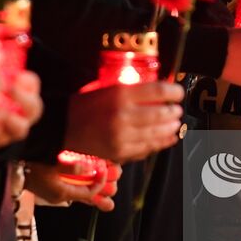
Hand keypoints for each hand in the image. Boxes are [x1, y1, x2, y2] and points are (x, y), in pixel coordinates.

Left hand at [0, 69, 43, 151]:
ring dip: (13, 122)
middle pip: (35, 107)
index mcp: (21, 91)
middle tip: (10, 89)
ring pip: (22, 129)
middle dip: (24, 98)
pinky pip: (0, 142)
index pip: (33, 84)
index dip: (27, 80)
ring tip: (3, 114)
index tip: (15, 76)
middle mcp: (21, 112)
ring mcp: (10, 128)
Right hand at [25, 159, 122, 210]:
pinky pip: (71, 189)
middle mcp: (60, 195)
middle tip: (112, 182)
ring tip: (105, 189)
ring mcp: (56, 193)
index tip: (105, 171)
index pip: (88, 192)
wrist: (13, 169)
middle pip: (86, 196)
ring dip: (92, 189)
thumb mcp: (50, 165)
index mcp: (62, 192)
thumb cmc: (30, 166)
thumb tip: (87, 168)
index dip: (100, 183)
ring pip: (80, 194)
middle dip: (100, 190)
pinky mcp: (52, 188)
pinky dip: (81, 186)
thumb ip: (69, 167)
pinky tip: (87, 181)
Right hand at [63, 81, 183, 163]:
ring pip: (157, 133)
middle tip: (177, 110)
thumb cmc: (85, 105)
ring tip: (175, 124)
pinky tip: (167, 138)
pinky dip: (160, 143)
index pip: (158, 91)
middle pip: (162, 113)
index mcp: (120, 94)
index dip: (174, 91)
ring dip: (170, 128)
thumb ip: (132, 91)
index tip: (178, 92)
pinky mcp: (120, 152)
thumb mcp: (107, 89)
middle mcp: (123, 115)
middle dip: (174, 112)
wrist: (62, 127)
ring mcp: (122, 136)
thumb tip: (159, 91)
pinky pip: (147, 148)